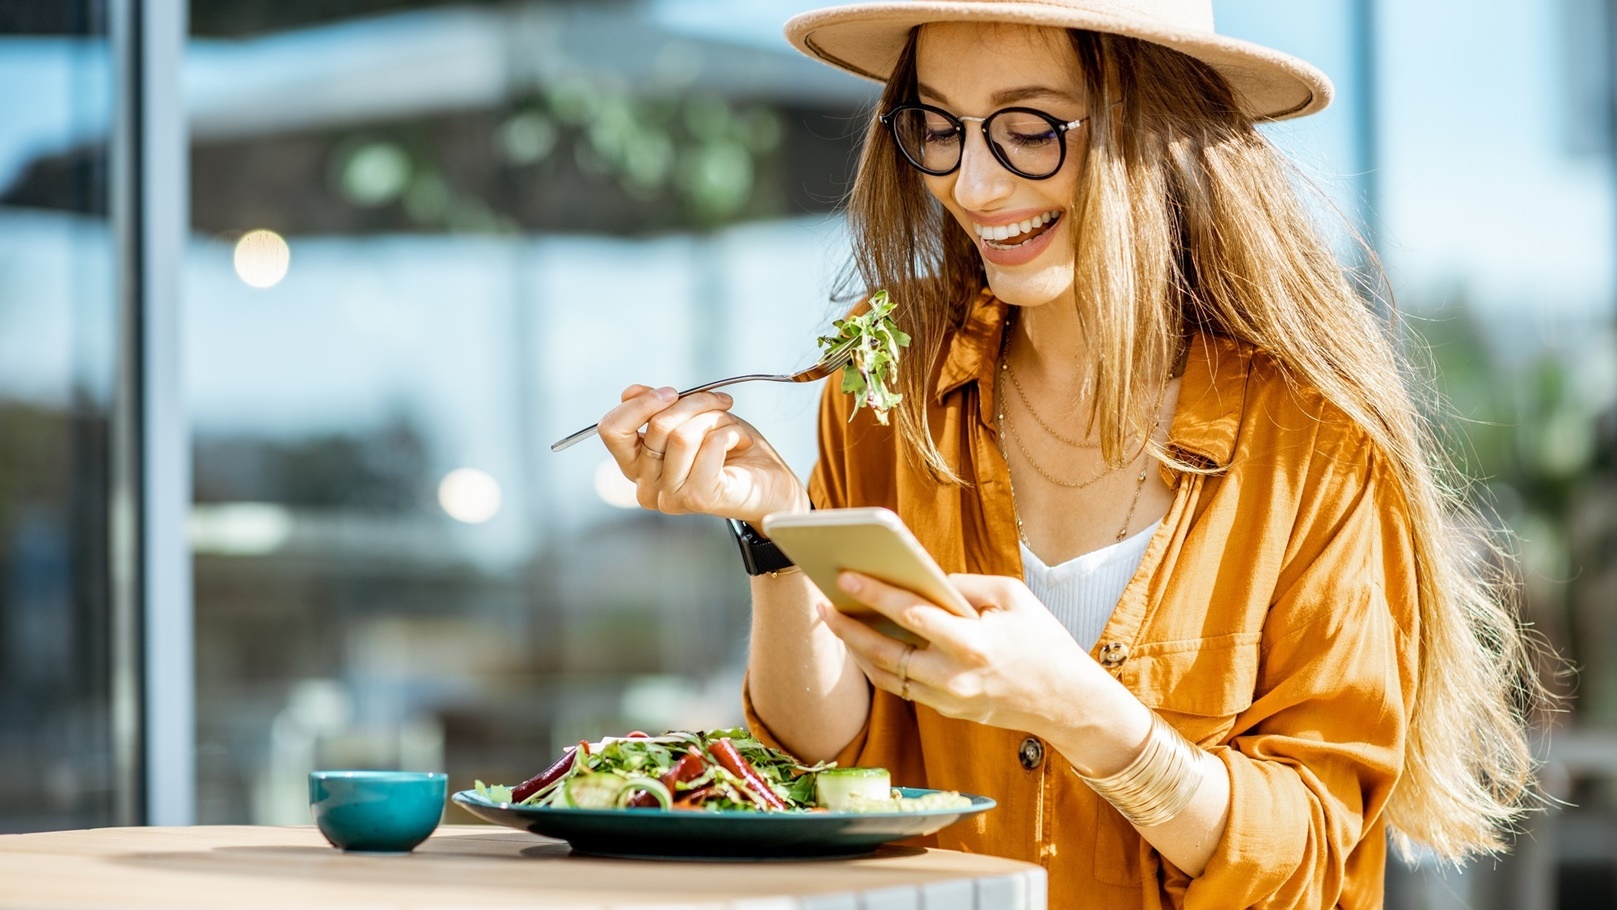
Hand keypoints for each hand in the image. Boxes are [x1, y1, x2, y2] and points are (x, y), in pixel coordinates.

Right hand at [596, 384, 808, 524]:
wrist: (771, 486)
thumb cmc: (732, 454)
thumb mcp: (692, 420)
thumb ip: (658, 409)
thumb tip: (630, 392)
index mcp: (637, 468)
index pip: (612, 430)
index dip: (640, 403)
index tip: (673, 392)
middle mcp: (646, 487)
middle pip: (656, 425)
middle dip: (694, 403)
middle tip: (720, 401)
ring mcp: (670, 496)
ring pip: (682, 434)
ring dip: (715, 418)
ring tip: (732, 427)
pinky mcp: (698, 498)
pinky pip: (709, 445)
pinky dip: (730, 432)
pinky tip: (740, 443)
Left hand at [818, 571, 1114, 736]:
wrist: (1067, 701)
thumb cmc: (1043, 639)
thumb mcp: (1012, 596)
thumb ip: (963, 585)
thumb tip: (922, 578)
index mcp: (973, 644)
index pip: (911, 615)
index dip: (875, 594)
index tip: (846, 575)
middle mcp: (954, 677)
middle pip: (885, 653)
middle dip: (849, 628)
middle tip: (822, 603)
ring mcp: (948, 700)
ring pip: (887, 676)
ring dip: (857, 649)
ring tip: (835, 620)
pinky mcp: (947, 711)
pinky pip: (902, 687)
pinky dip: (879, 666)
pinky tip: (864, 644)